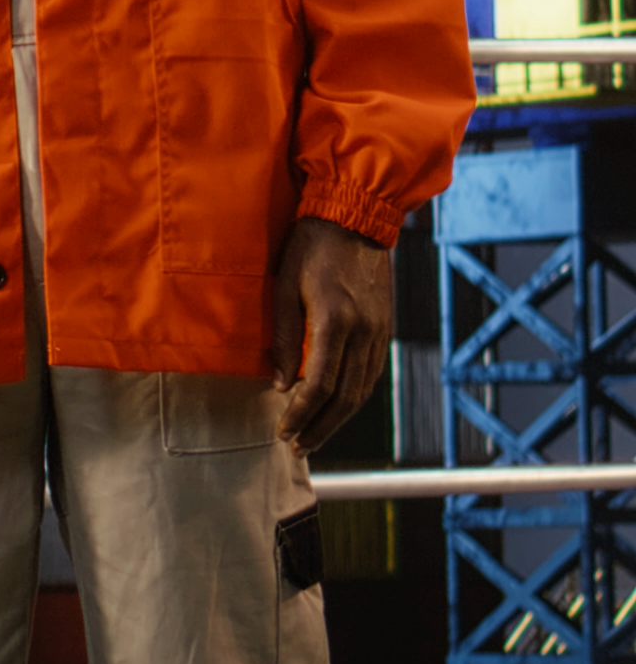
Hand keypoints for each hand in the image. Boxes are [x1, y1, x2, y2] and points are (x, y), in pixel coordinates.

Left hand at [271, 216, 391, 456]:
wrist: (355, 216)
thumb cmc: (311, 246)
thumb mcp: (285, 285)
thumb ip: (282, 337)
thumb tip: (278, 383)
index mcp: (335, 321)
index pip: (318, 385)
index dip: (300, 415)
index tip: (283, 431)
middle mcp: (364, 332)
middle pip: (344, 398)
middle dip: (320, 428)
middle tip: (298, 447)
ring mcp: (379, 331)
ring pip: (363, 391)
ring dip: (339, 419)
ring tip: (315, 436)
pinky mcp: (385, 327)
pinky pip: (373, 374)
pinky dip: (355, 397)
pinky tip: (338, 406)